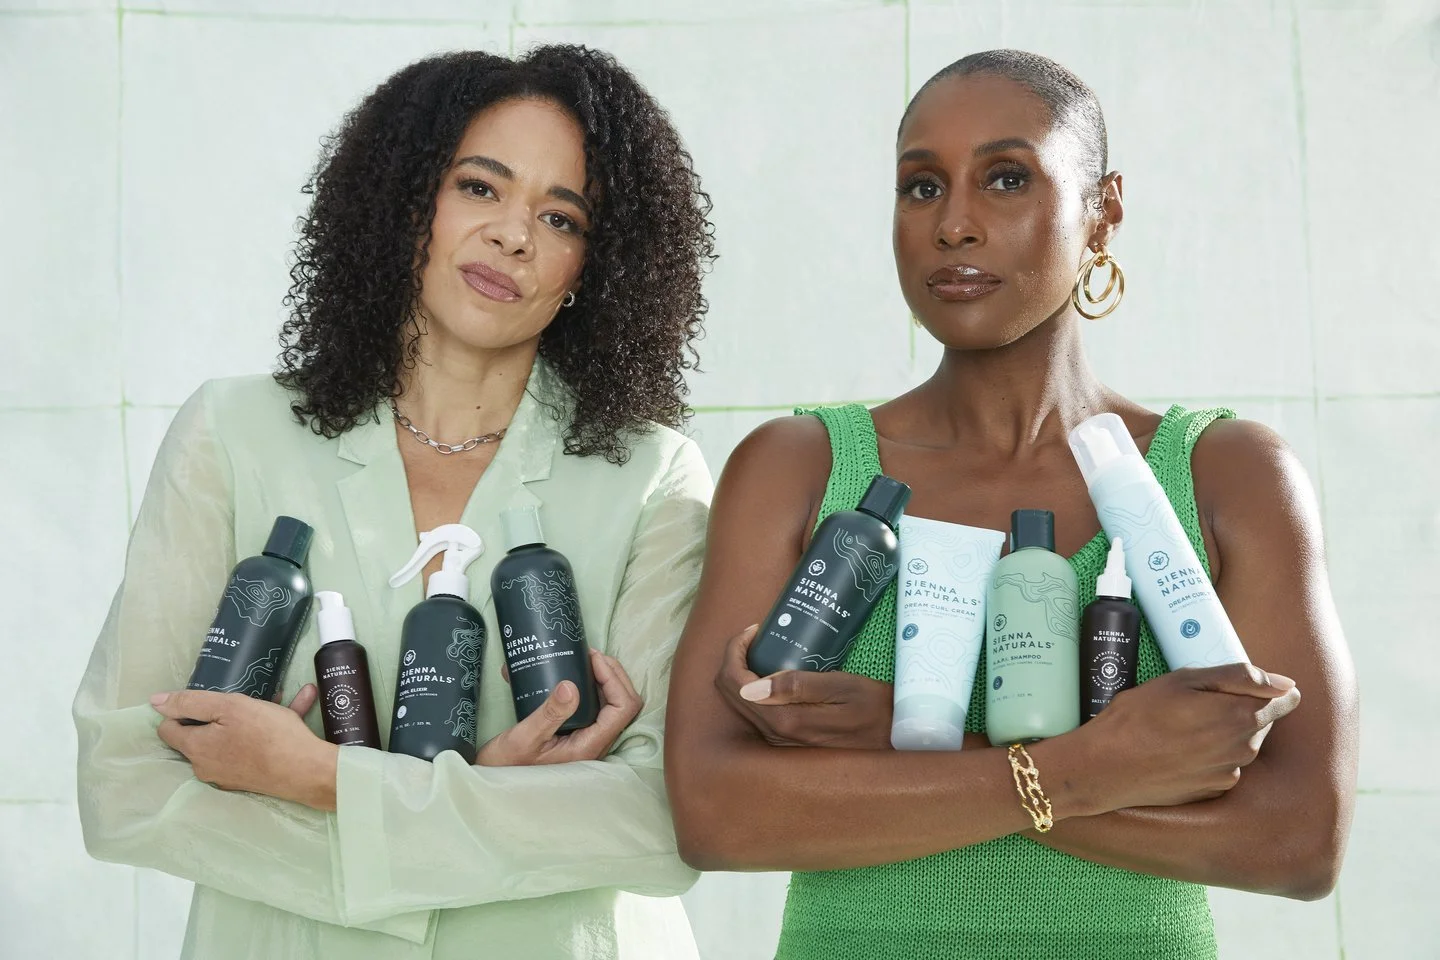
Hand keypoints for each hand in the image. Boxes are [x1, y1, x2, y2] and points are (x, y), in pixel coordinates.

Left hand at [150, 685, 337, 809]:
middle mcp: (205, 767)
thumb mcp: (229, 707)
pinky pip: (250, 751)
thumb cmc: (267, 734)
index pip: (168, 728)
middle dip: (218, 715)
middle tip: (241, 700)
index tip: (207, 699)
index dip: (181, 710)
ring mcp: (227, 776)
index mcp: (195, 748)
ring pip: (230, 741)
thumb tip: (155, 702)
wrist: (307, 772)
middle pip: (200, 735)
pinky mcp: (249, 780)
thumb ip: (191, 702)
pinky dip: (266, 733)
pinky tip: (296, 708)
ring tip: (276, 700)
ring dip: (248, 720)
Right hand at [476, 650, 641, 765]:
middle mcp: (595, 743)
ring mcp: (589, 739)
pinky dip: (596, 686)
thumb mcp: (524, 736)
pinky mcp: (579, 733)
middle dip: (614, 674)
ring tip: (587, 659)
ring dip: (607, 678)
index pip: (622, 709)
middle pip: (624, 704)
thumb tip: (571, 686)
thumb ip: (549, 714)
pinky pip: (599, 707)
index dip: (614, 680)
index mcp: (588, 746)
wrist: (497, 776)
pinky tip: (579, 674)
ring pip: (614, 705)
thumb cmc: (508, 762)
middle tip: (591, 654)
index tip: (593, 659)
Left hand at [714, 624, 894, 749]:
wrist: (894, 736)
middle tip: (759, 635)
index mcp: (785, 720)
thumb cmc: (874, 707)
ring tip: (767, 648)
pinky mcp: (786, 739)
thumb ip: (798, 686)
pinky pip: (755, 709)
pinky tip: (774, 670)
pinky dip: (754, 686)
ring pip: (740, 701)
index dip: (736, 650)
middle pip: (731, 692)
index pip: (735, 683)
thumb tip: (750, 686)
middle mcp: (775, 734)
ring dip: (744, 672)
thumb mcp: (842, 687)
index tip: (756, 630)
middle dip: (736, 658)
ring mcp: (779, 739)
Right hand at [1070, 662, 1301, 813]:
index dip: (1271, 689)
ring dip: (1225, 731)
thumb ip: (1239, 677)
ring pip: (1242, 744)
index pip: (1283, 701)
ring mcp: (1230, 774)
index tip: (1253, 685)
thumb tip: (1285, 683)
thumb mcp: (1184, 680)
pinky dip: (1211, 754)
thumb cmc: (1139, 717)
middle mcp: (1243, 749)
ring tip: (1184, 725)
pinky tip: (1181, 748)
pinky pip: (1225, 765)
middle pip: (1261, 722)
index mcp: (1239, 716)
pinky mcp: (1214, 791)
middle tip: (1199, 701)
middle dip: (1241, 708)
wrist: (1107, 767)